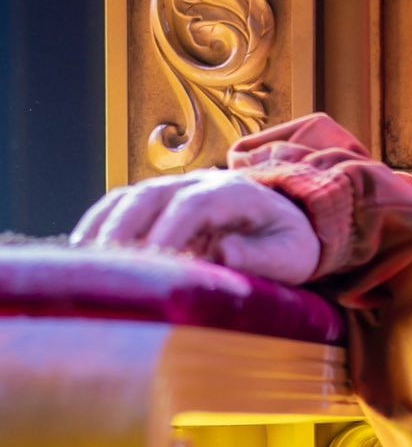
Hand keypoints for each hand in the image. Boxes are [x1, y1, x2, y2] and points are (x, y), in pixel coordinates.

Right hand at [71, 170, 319, 284]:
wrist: (286, 221)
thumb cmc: (289, 242)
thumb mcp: (291, 254)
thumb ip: (263, 256)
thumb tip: (224, 253)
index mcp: (235, 192)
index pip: (196, 204)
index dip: (172, 230)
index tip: (155, 260)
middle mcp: (198, 182)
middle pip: (152, 195)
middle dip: (125, 228)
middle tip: (107, 264)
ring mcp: (174, 188)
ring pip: (129, 198)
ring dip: (104, 226)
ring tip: (86, 261)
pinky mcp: (157, 202)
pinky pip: (120, 206)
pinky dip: (99, 225)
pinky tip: (84, 252)